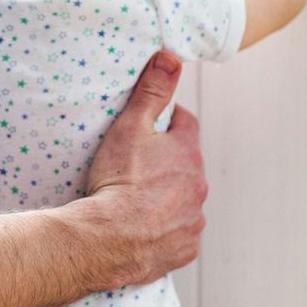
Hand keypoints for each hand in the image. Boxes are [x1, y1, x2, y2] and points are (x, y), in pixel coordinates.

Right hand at [83, 52, 205, 284]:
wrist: (107, 239)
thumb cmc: (117, 181)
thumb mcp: (130, 127)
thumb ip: (152, 91)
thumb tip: (170, 56)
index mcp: (188, 154)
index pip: (186, 124)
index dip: (169, 121)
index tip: (153, 125)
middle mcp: (199, 188)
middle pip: (187, 165)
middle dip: (168, 162)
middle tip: (138, 165)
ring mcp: (193, 221)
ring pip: (185, 201)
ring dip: (169, 198)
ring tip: (139, 200)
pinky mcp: (184, 249)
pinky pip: (179, 234)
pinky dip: (166, 229)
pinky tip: (145, 229)